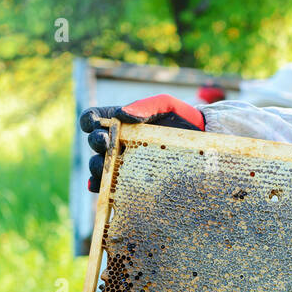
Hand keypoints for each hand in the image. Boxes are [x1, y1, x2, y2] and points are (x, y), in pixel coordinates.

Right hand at [78, 95, 206, 192]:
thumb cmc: (182, 119)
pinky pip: (111, 185)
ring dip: (97, 167)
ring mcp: (124, 162)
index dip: (89, 120)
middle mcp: (118, 142)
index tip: (95, 124)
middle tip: (105, 143)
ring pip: (99, 165)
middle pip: (95, 143)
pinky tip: (100, 187)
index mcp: (119, 121)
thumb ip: (144, 105)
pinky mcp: (133, 180)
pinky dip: (102, 187)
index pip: (94, 118)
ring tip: (103, 167)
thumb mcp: (165, 104)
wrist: (202, 140)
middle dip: (96, 143)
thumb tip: (121, 115)